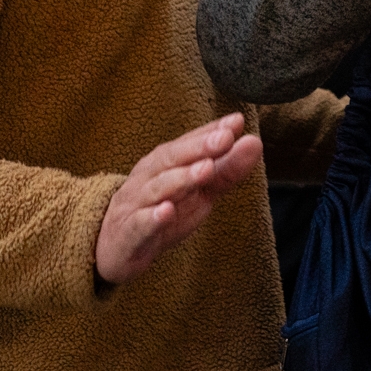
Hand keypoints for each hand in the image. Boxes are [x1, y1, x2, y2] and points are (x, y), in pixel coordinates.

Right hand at [95, 113, 262, 284]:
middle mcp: (148, 177)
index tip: (237, 121)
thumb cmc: (162, 211)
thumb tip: (255, 142)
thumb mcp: (198, 192)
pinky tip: (166, 211)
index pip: (189, 142)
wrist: (114, 248)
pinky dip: (152, 218)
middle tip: (225, 138)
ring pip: (157, 188)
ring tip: (205, 169)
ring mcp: (135, 204)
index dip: (211, 131)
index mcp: (165, 163)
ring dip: (181, 178)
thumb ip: (225, 169)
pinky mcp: (127, 234)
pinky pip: (139, 224)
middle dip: (198, 147)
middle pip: (171, 159)